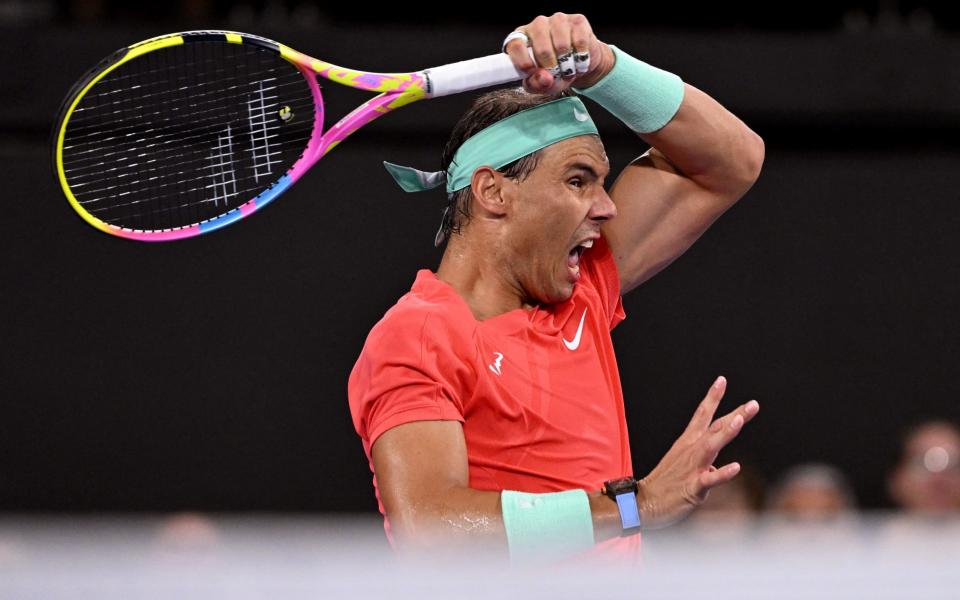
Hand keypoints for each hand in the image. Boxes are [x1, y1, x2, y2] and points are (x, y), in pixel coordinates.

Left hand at [503, 12, 614, 94]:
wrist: (579, 63)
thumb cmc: (555, 71)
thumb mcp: (541, 84)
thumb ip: (536, 84)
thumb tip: (544, 78)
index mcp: (522, 37)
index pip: (515, 44)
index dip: (522, 60)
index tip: (531, 72)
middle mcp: (538, 25)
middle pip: (542, 50)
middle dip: (552, 68)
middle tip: (557, 74)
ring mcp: (558, 20)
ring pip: (562, 46)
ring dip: (568, 65)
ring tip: (569, 68)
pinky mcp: (577, 20)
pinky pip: (579, 42)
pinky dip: (581, 58)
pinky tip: (579, 60)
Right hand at [636, 376, 759, 528]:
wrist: (645, 502)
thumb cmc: (665, 484)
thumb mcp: (684, 466)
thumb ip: (705, 464)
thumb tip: (719, 469)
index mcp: (687, 443)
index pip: (702, 415)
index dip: (712, 397)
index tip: (722, 380)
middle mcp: (691, 451)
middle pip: (714, 428)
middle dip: (734, 414)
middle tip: (753, 404)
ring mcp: (692, 467)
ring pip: (711, 446)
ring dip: (725, 433)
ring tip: (739, 420)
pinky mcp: (693, 487)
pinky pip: (709, 480)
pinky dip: (722, 473)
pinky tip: (736, 467)